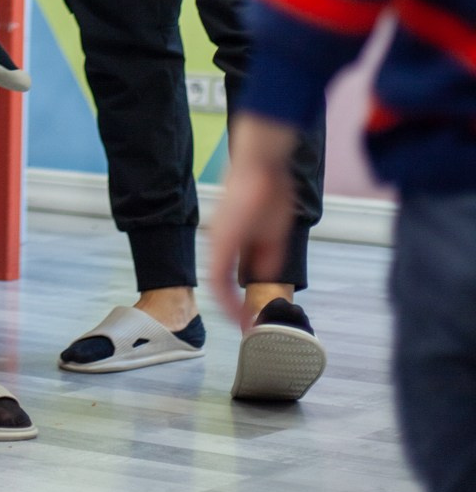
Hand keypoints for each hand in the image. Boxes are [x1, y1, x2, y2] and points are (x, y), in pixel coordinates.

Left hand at [208, 114, 299, 326]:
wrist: (262, 165)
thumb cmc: (270, 191)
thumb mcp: (273, 232)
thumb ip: (267, 256)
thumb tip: (262, 276)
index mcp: (232, 237)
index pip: (228, 274)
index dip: (237, 298)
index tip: (248, 315)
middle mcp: (220, 241)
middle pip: (220, 283)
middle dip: (232, 308)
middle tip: (244, 326)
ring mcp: (218, 241)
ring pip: (217, 285)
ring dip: (230, 308)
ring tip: (243, 326)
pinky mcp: (220, 241)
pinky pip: (219, 280)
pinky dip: (228, 301)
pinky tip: (238, 314)